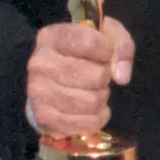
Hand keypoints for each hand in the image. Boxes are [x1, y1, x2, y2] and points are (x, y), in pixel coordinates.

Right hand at [26, 18, 133, 135]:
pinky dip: (96, 119)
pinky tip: (93, 110)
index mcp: (52, 37)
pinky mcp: (43, 116)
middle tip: (99, 77)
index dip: (107, 51)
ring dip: (101, 98)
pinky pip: (83, 123)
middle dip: (105, 78)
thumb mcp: (106, 35)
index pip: (89, 43)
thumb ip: (121, 46)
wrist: (53, 77)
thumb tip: (121, 77)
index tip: (105, 55)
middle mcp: (40, 63)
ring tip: (94, 91)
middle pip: (94, 76)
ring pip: (90, 101)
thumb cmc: (83, 52)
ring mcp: (38, 91)